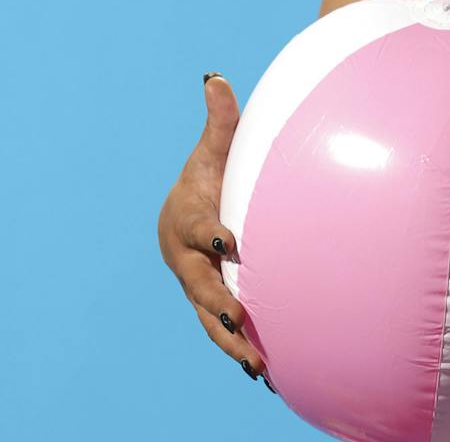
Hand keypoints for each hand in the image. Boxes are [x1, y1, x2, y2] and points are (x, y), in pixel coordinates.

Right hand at [156, 74, 272, 389]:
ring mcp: (198, 283)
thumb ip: (220, 118)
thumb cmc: (208, 173)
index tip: (232, 242)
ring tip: (257, 365)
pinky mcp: (212, 300)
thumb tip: (215, 76)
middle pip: (200, 286)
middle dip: (218, 304)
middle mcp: (188, 258)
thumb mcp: (214, 146)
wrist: (185, 210)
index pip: (199, 227)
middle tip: (240, 320)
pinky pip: (222, 328)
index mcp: (189, 218)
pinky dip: (238, 348)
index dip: (213, 234)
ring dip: (230, 342)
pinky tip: (265, 373)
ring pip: (209, 318)